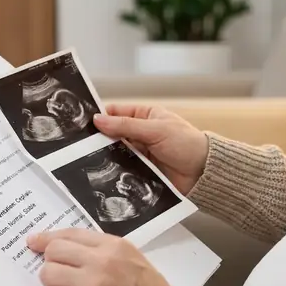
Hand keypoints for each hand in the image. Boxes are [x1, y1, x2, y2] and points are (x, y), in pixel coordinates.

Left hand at [28, 229, 181, 285]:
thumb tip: (73, 253)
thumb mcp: (138, 265)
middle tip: (57, 278)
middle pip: (54, 252)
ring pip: (48, 276)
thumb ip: (108, 255)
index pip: (71, 234)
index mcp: (116, 247)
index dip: (49, 238)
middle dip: (51, 264)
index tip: (35, 242)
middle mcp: (102, 262)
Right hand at [94, 104, 208, 194]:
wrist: (205, 173)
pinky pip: (124, 169)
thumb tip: (98, 119)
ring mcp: (141, 153)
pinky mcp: (142, 171)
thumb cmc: (187, 144)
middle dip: (100, 138)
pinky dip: (115, 170)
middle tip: (80, 143)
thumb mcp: (156, 130)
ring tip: (88, 159)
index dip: (101, 116)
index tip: (84, 122)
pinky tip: (103, 173)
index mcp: (146, 116)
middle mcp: (141, 133)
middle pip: (114, 134)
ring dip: (106, 156)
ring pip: (116, 152)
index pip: (117, 112)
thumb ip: (126, 126)